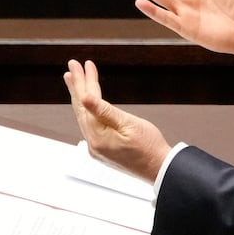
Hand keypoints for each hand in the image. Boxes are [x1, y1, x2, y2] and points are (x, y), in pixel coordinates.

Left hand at [63, 59, 169, 182]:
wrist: (160, 170)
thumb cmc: (149, 147)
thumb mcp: (128, 124)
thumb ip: (103, 110)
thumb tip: (84, 98)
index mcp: (97, 137)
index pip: (87, 102)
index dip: (86, 81)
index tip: (85, 64)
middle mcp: (92, 144)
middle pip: (81, 108)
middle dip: (77, 86)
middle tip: (73, 65)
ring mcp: (96, 148)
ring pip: (84, 116)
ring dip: (79, 97)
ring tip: (74, 81)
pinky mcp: (102, 150)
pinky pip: (90, 125)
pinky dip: (87, 110)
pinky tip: (86, 104)